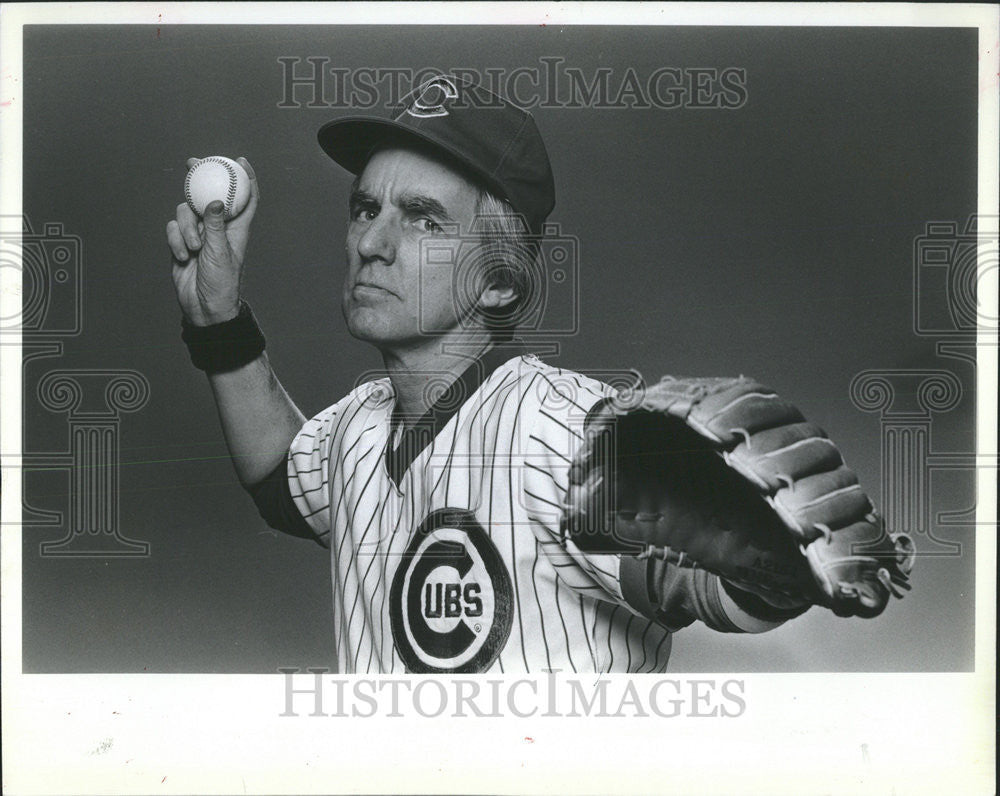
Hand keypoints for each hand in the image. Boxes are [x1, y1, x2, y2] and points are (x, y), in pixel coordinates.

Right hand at [165, 156, 258, 325]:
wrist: (203, 307)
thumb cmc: (220, 284)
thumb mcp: (219, 253)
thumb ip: (215, 226)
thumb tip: (217, 201)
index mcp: (236, 229)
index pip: (245, 199)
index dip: (245, 178)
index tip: (240, 160)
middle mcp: (218, 228)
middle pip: (209, 196)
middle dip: (200, 179)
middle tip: (192, 164)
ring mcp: (199, 235)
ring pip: (186, 212)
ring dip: (186, 228)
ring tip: (193, 248)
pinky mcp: (182, 243)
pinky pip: (173, 230)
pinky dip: (175, 241)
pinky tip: (181, 256)